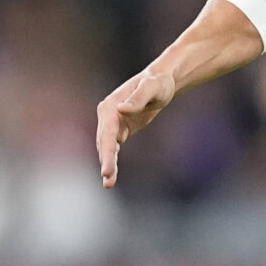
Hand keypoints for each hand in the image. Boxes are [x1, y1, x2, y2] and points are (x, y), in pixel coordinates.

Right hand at [95, 67, 176, 186]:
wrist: (161, 81)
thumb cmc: (158, 83)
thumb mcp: (152, 87)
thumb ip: (138, 98)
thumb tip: (121, 110)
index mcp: (111, 106)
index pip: (107, 132)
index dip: (106, 151)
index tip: (106, 168)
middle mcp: (108, 115)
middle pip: (104, 142)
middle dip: (105, 161)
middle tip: (107, 180)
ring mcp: (112, 123)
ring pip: (107, 147)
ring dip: (107, 164)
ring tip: (108, 184)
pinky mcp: (120, 129)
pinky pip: (113, 148)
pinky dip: (111, 161)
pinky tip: (111, 176)